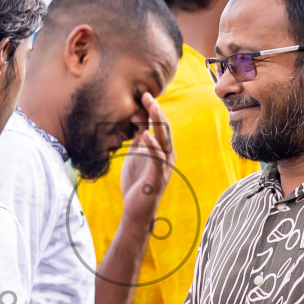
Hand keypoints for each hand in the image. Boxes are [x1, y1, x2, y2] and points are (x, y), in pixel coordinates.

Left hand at [119, 96, 174, 226]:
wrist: (136, 209)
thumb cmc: (137, 182)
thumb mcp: (136, 154)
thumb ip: (139, 139)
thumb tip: (136, 120)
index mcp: (162, 149)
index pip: (159, 125)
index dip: (152, 109)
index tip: (143, 94)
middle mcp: (167, 155)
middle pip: (164, 128)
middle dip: (156, 110)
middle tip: (146, 94)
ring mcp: (164, 166)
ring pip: (164, 140)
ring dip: (157, 123)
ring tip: (151, 107)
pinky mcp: (158, 178)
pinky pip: (157, 159)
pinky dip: (152, 146)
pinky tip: (145, 135)